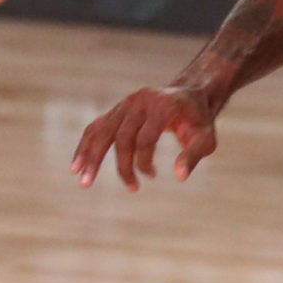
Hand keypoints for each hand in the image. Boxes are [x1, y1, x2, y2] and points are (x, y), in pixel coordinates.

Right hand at [73, 84, 220, 189]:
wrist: (190, 94)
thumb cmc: (199, 121)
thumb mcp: (206, 138)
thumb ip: (193, 155)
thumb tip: (180, 177)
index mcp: (162, 105)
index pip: (145, 137)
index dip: (144, 161)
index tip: (153, 176)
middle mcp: (139, 101)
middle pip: (122, 136)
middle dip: (122, 165)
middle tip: (131, 188)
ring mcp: (125, 104)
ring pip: (102, 131)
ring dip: (91, 157)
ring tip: (83, 181)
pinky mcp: (117, 110)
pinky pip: (96, 128)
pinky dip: (86, 146)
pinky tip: (76, 166)